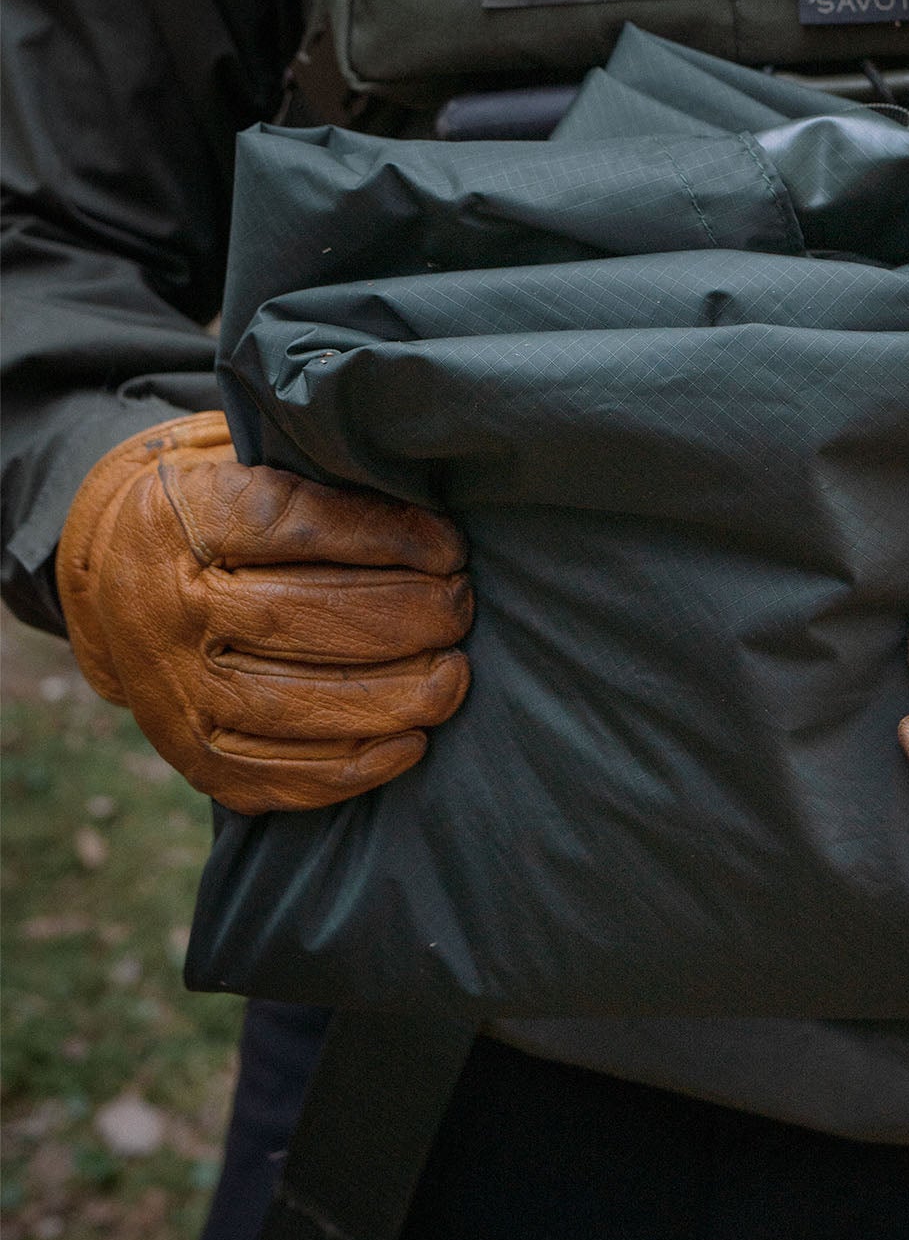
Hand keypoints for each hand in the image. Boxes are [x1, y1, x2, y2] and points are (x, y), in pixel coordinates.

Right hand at [57, 413, 472, 813]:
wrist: (116, 572)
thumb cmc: (222, 512)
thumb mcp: (249, 465)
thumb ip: (325, 483)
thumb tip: (433, 519)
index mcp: (188, 519)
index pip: (299, 527)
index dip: (386, 539)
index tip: (451, 548)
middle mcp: (169, 607)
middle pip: (301, 619)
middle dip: (403, 619)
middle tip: (461, 609)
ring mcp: (175, 687)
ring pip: (293, 704)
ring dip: (393, 696)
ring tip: (455, 677)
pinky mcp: (190, 752)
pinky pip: (277, 774)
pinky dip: (354, 766)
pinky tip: (412, 742)